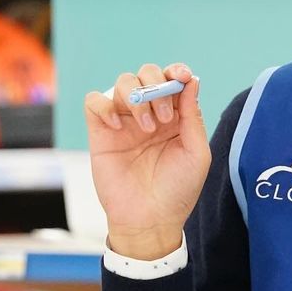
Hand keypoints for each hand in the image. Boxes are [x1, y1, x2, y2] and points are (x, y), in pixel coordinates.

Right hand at [83, 61, 209, 258]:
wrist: (150, 219)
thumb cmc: (178, 189)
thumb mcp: (197, 153)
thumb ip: (193, 117)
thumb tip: (191, 81)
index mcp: (176, 116)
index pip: (172, 79)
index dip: (176, 71)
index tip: (181, 77)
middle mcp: (150, 113)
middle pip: (146, 74)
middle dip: (157, 86)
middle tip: (165, 118)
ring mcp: (124, 121)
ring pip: (122, 82)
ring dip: (137, 97)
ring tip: (147, 128)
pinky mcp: (100, 133)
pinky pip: (94, 102)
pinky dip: (105, 105)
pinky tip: (119, 127)